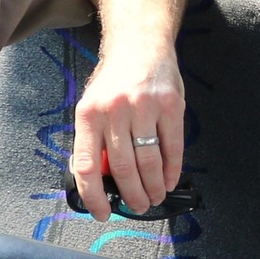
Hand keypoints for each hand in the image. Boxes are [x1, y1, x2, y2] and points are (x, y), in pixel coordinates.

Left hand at [71, 42, 185, 219]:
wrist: (140, 46)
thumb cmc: (114, 82)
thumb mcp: (93, 105)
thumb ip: (95, 140)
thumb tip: (101, 181)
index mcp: (88, 114)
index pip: (87, 166)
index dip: (93, 196)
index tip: (102, 212)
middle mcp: (114, 110)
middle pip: (123, 168)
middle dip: (131, 196)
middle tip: (137, 207)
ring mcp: (144, 107)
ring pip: (148, 162)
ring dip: (152, 188)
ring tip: (154, 198)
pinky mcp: (170, 105)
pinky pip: (172, 147)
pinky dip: (171, 170)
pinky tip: (169, 181)